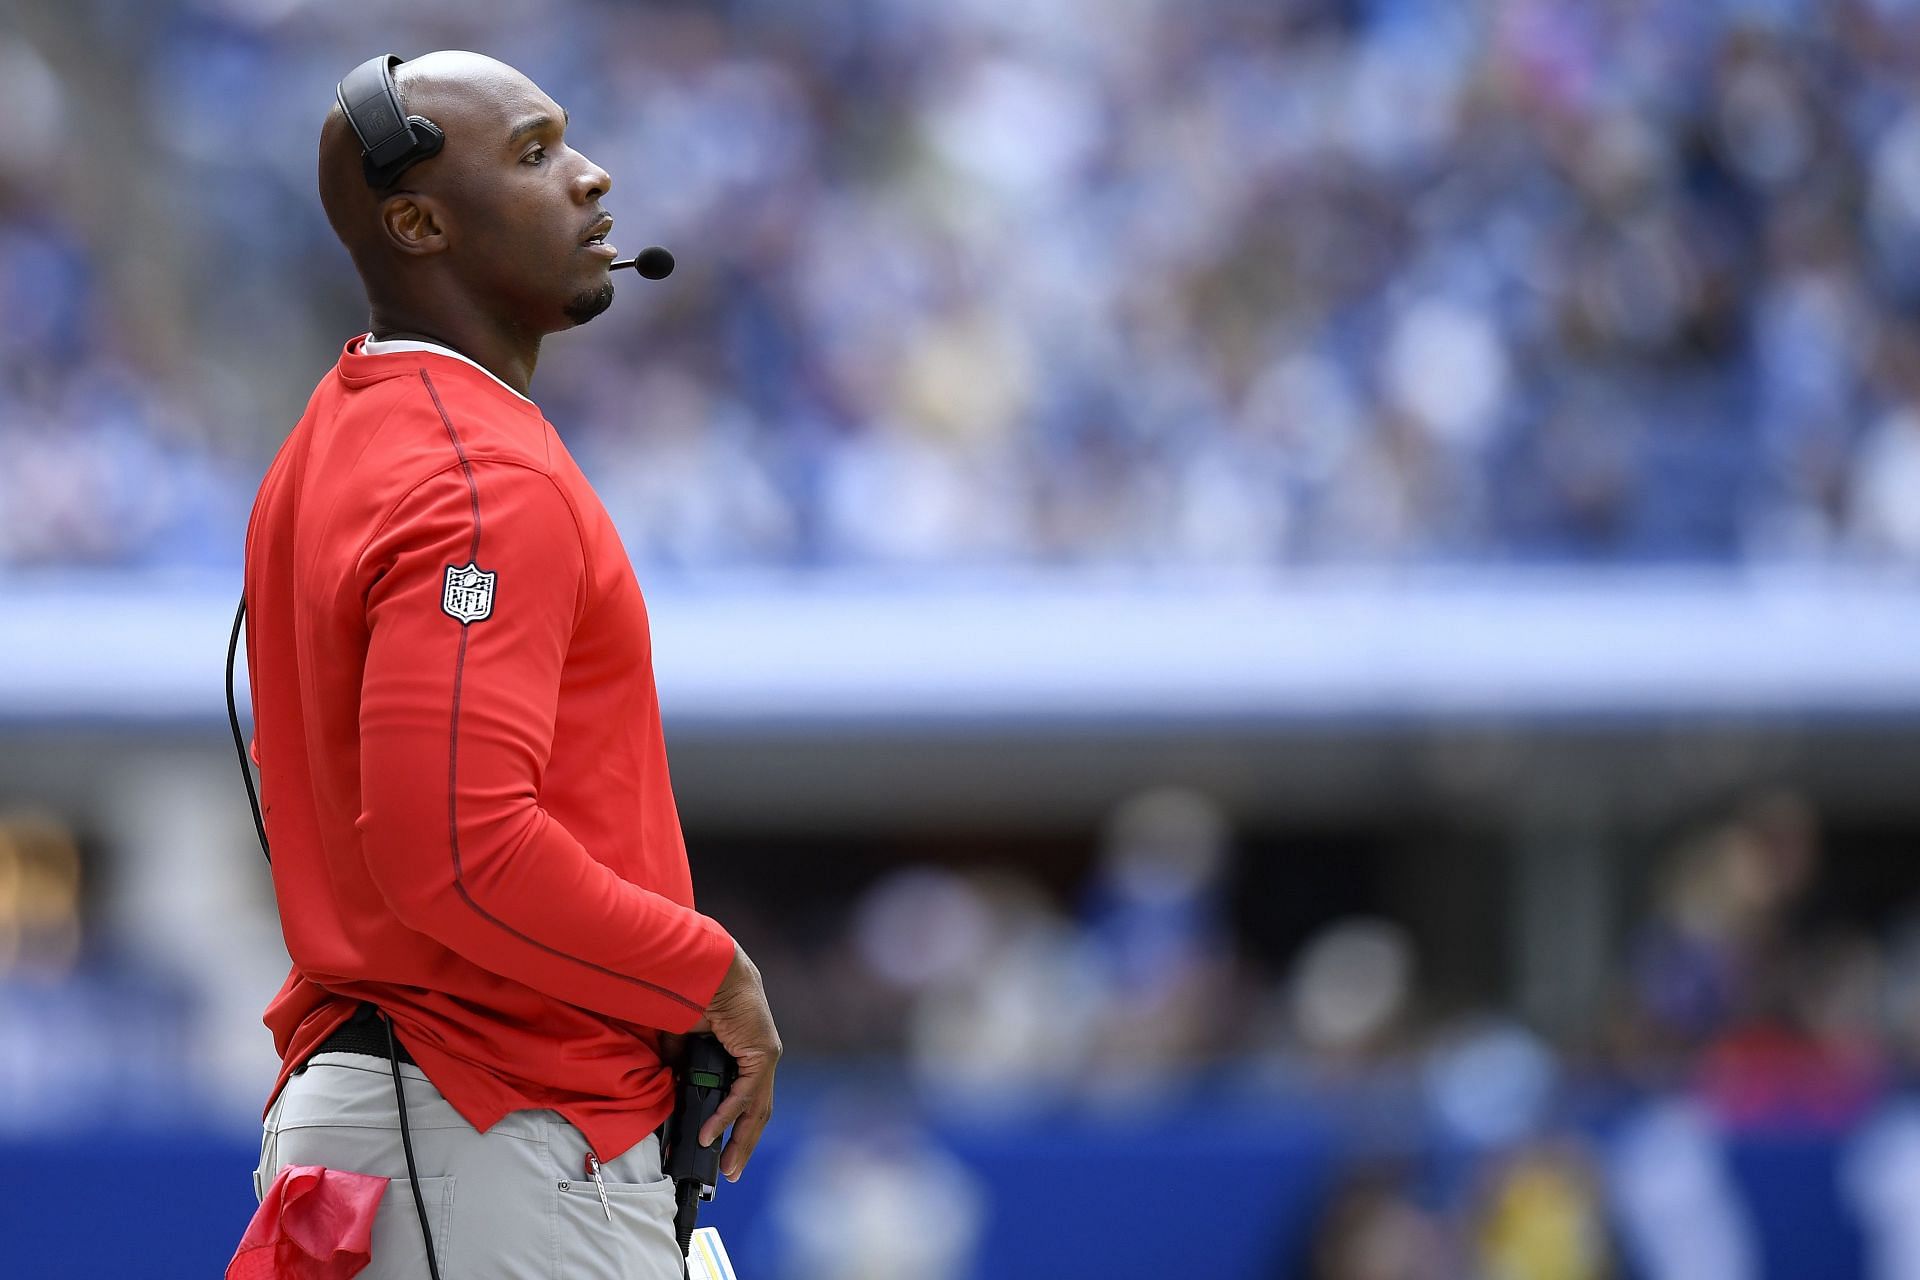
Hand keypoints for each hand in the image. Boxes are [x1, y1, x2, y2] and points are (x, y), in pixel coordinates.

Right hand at [693, 941, 780, 1180]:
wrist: (709, 968)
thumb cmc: (696, 994)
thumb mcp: (682, 1040)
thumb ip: (681, 1064)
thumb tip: (673, 1087)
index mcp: (743, 1052)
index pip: (744, 1096)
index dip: (734, 1124)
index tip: (719, 1147)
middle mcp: (759, 1056)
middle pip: (756, 1110)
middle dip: (743, 1144)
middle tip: (729, 1170)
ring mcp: (764, 1055)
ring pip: (757, 1108)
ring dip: (742, 1140)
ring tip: (727, 1166)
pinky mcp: (763, 1053)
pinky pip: (745, 1093)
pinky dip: (727, 1114)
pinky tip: (712, 1133)